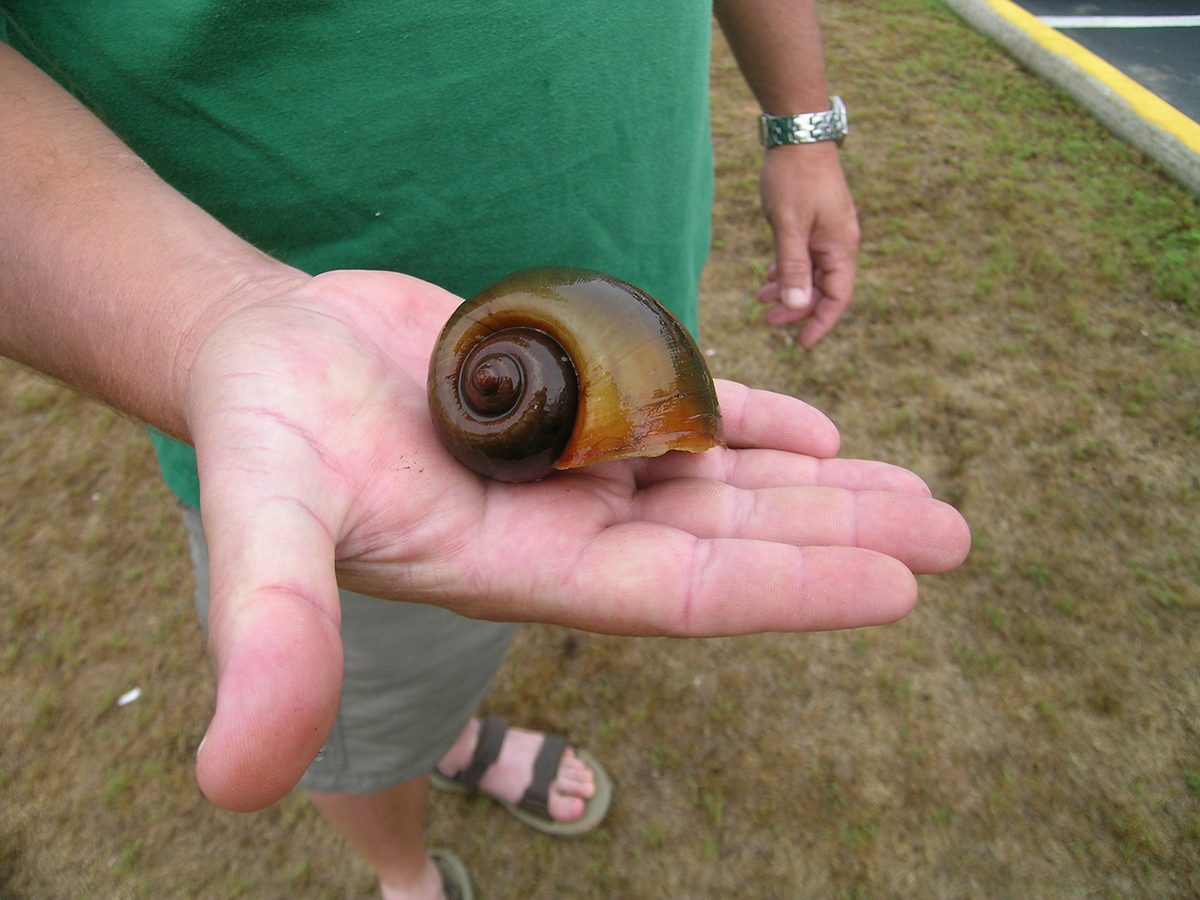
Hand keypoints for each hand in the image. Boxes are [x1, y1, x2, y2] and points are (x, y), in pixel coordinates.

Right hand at [183, 269, 967, 809]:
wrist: (260, 355)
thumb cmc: (258, 433)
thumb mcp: (258, 525)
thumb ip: (270, 636)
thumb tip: (232, 781)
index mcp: (519, 569)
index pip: (679, 593)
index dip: (786, 587)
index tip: (897, 584)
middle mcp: (563, 526)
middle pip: (725, 539)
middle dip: (838, 536)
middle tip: (953, 533)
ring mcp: (574, 465)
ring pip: (718, 480)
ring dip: (815, 485)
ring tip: (911, 488)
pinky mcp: (570, 401)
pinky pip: (681, 415)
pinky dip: (753, 423)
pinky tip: (821, 428)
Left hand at [757, 142, 859, 346]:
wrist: (798, 134)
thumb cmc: (794, 177)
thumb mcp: (789, 225)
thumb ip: (793, 265)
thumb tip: (796, 305)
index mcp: (840, 246)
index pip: (837, 297)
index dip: (820, 323)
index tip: (801, 343)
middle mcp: (839, 243)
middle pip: (823, 289)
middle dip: (796, 308)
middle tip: (767, 322)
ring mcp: (827, 232)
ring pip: (811, 273)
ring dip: (788, 290)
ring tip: (761, 300)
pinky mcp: (814, 222)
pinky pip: (804, 257)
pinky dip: (787, 270)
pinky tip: (768, 277)